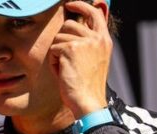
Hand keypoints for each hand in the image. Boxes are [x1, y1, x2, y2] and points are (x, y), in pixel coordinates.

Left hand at [48, 0, 111, 117]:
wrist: (88, 101)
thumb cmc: (87, 85)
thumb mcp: (94, 60)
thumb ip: (88, 43)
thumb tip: (72, 27)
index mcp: (104, 40)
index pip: (95, 13)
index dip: (81, 6)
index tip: (70, 4)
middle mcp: (97, 38)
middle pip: (69, 24)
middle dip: (61, 41)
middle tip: (65, 59)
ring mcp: (84, 42)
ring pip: (58, 37)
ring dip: (57, 53)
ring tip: (66, 68)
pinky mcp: (71, 48)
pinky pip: (53, 49)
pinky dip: (54, 63)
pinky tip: (63, 73)